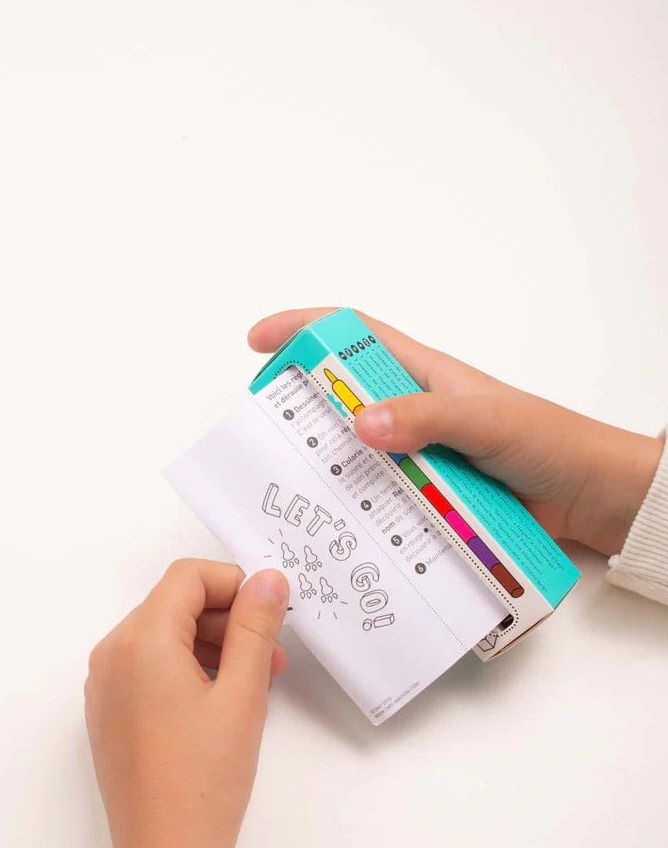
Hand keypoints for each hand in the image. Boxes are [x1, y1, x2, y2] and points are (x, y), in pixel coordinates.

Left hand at [85, 560, 288, 847]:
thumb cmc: (204, 778)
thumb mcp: (241, 693)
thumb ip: (255, 626)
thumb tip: (267, 579)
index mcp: (139, 640)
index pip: (187, 577)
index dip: (233, 583)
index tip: (269, 609)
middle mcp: (112, 653)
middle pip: (173, 604)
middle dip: (227, 619)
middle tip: (272, 652)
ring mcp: (105, 684)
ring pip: (162, 635)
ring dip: (210, 645)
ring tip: (253, 680)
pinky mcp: (108, 711)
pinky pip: (147, 666)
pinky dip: (185, 667)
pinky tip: (219, 699)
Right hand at [249, 308, 662, 556]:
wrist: (588, 495)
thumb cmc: (545, 440)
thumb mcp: (485, 420)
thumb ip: (426, 419)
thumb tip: (362, 424)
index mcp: (421, 373)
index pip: (352, 335)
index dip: (303, 328)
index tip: (260, 341)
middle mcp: (410, 410)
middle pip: (339, 396)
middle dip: (297, 403)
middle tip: (264, 426)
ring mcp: (415, 453)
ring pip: (354, 450)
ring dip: (325, 461)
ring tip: (292, 480)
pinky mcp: (424, 492)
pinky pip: (378, 493)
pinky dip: (355, 502)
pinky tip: (337, 519)